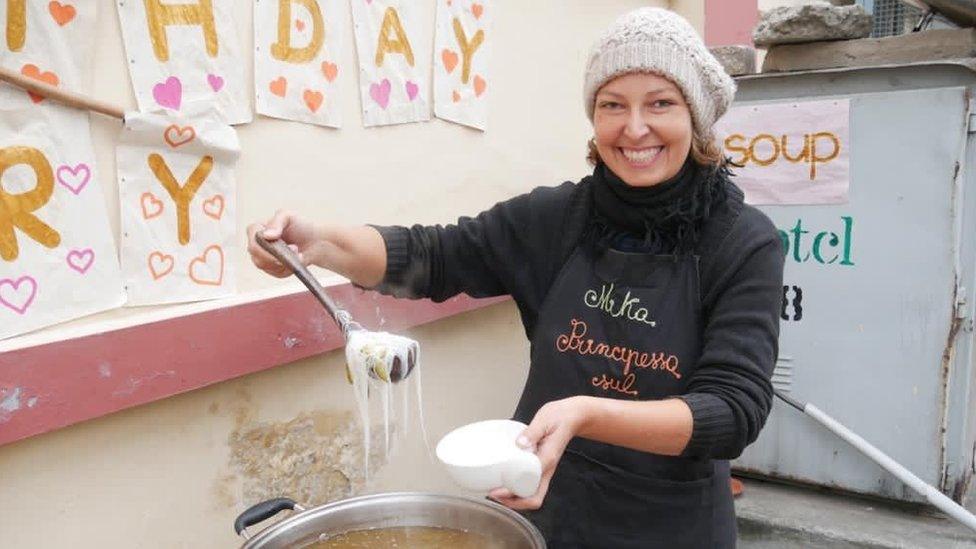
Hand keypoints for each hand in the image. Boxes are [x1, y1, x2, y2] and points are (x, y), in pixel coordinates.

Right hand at [246, 209, 321, 277]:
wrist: (314, 241)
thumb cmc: (300, 226)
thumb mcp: (289, 217)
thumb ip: (276, 222)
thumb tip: (266, 235)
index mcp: (257, 228)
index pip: (252, 236)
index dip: (262, 243)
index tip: (277, 246)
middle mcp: (256, 244)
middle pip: (256, 254)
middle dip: (275, 255)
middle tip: (294, 249)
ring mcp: (262, 258)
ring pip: (265, 266)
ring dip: (283, 261)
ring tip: (297, 253)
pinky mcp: (272, 269)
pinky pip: (276, 273)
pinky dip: (288, 268)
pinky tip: (296, 261)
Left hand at [489, 396, 590, 510]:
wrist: (573, 417)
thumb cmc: (560, 417)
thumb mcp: (545, 419)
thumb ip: (533, 431)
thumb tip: (520, 443)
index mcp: (549, 457)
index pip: (531, 481)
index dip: (513, 490)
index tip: (497, 491)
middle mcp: (547, 468)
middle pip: (534, 498)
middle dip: (513, 502)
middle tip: (494, 495)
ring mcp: (545, 470)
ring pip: (532, 495)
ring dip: (514, 499)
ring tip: (496, 493)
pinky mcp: (541, 468)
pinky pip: (530, 486)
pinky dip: (517, 490)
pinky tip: (505, 483)